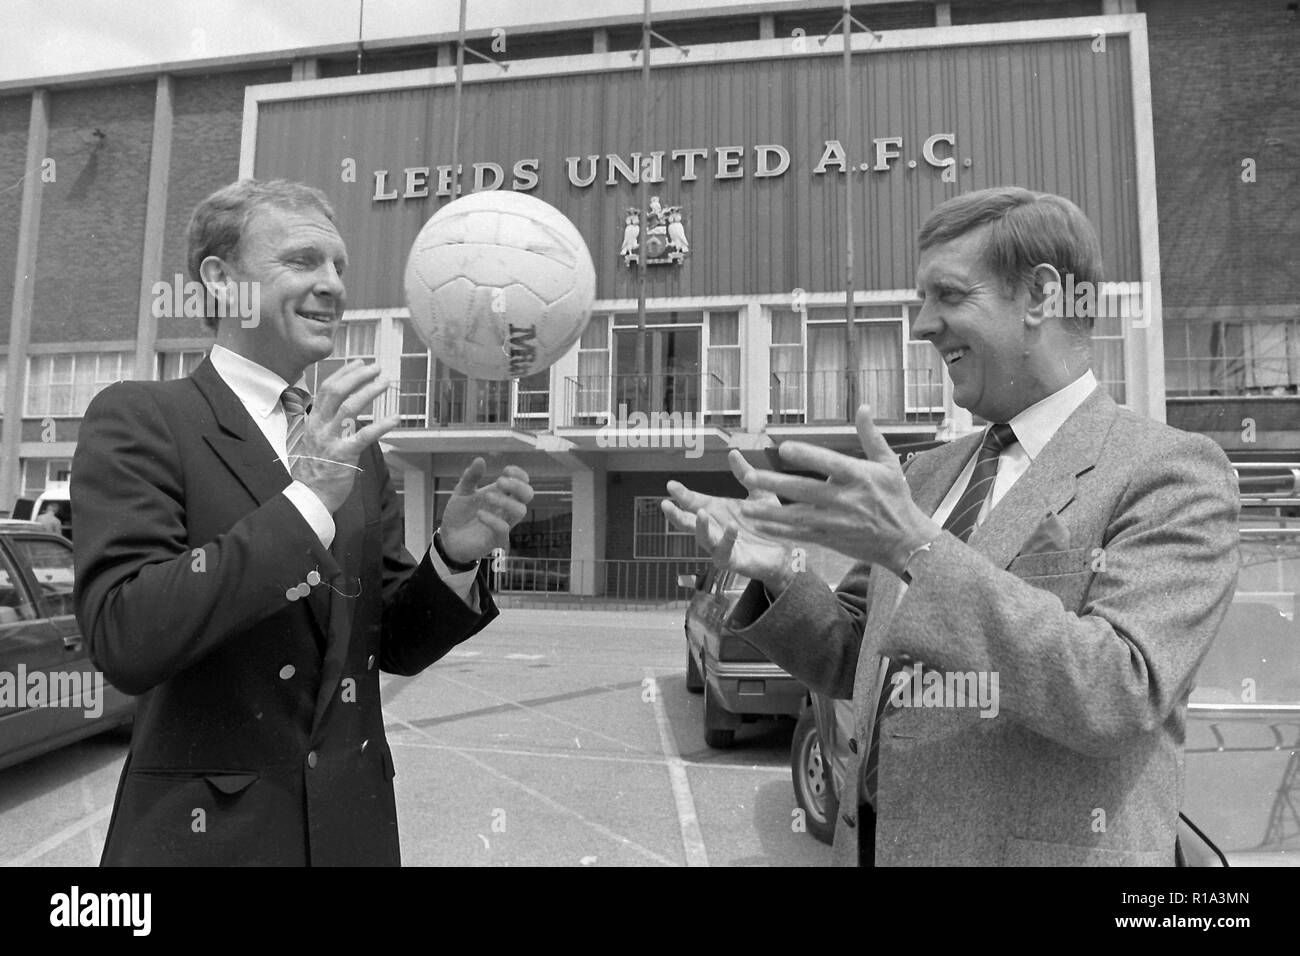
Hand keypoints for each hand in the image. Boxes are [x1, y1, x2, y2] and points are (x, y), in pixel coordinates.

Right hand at [291, 361, 398, 513]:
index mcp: (313, 421)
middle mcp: (320, 426)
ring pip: (349, 407)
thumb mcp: (315, 440)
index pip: (326, 389)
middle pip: (336, 391)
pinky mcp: (344, 455)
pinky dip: (382, 425)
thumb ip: (326, 423)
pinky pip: (364, 436)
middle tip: (377, 368)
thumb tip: (340, 410)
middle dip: (357, 376)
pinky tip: (395, 418)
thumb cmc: (316, 470)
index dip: (344, 373)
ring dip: (369, 392)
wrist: (309, 496)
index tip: (360, 363)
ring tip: (385, 383)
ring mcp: (331, 440)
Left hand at [437, 459, 532, 563]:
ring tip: (487, 496)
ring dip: (506, 501)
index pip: (523, 482)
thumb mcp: (462, 492)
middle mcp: (506, 508)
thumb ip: (471, 477)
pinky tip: (479, 514)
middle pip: (528, 495)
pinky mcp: (496, 539)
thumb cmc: (459, 515)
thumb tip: (480, 460)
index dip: (519, 474)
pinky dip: (493, 520)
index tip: (506, 470)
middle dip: (517, 485)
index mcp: (502, 494)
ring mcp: (503, 523)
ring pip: (520, 511)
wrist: (448, 539)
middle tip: (499, 482)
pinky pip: (504, 529)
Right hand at [662, 450, 799, 591]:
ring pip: (703, 539)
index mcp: (718, 511)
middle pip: (689, 523)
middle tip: (665, 504)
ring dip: (700, 526)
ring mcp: (721, 546)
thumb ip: (745, 475)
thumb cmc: (771, 524)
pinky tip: (731, 527)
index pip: (694, 502)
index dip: (682, 494)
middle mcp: (716, 528)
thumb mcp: (759, 494)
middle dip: (676, 514)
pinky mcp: (733, 560)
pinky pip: (724, 552)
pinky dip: (726, 539)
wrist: (788, 550)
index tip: (671, 485)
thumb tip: (733, 453)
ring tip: (700, 513)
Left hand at [740, 405, 940, 576]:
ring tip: (745, 506)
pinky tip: (759, 526)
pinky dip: (780, 531)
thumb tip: (863, 407)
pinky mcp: (831, 539)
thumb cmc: (897, 498)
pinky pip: (801, 535)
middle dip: (776, 485)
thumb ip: (871, 436)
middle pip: (805, 490)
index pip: (829, 463)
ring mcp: (836, 522)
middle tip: (750, 478)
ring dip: (770, 512)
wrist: (906, 541)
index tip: (784, 448)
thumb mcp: (888, 464)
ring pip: (798, 516)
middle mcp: (846, 499)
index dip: (807, 455)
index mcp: (859, 477)